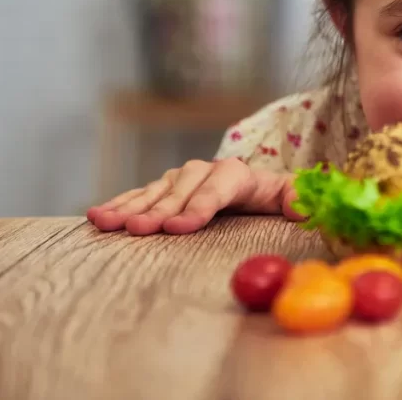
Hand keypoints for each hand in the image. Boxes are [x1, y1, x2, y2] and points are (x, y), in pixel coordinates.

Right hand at [86, 158, 301, 234]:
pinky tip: (98, 216)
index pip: (218, 188)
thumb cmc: (276, 199)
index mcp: (238, 174)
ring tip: (107, 223)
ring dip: (130, 208)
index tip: (179, 228)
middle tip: (138, 230)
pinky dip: (119, 204)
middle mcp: (205, 171)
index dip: (198, 206)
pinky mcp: (164, 189)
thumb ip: (300, 200)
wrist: (260, 189)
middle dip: (159, 211)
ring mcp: (181, 179)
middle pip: (181, 192)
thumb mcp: (294, 198)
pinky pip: (139, 196)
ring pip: (154, 193)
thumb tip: (303, 207)